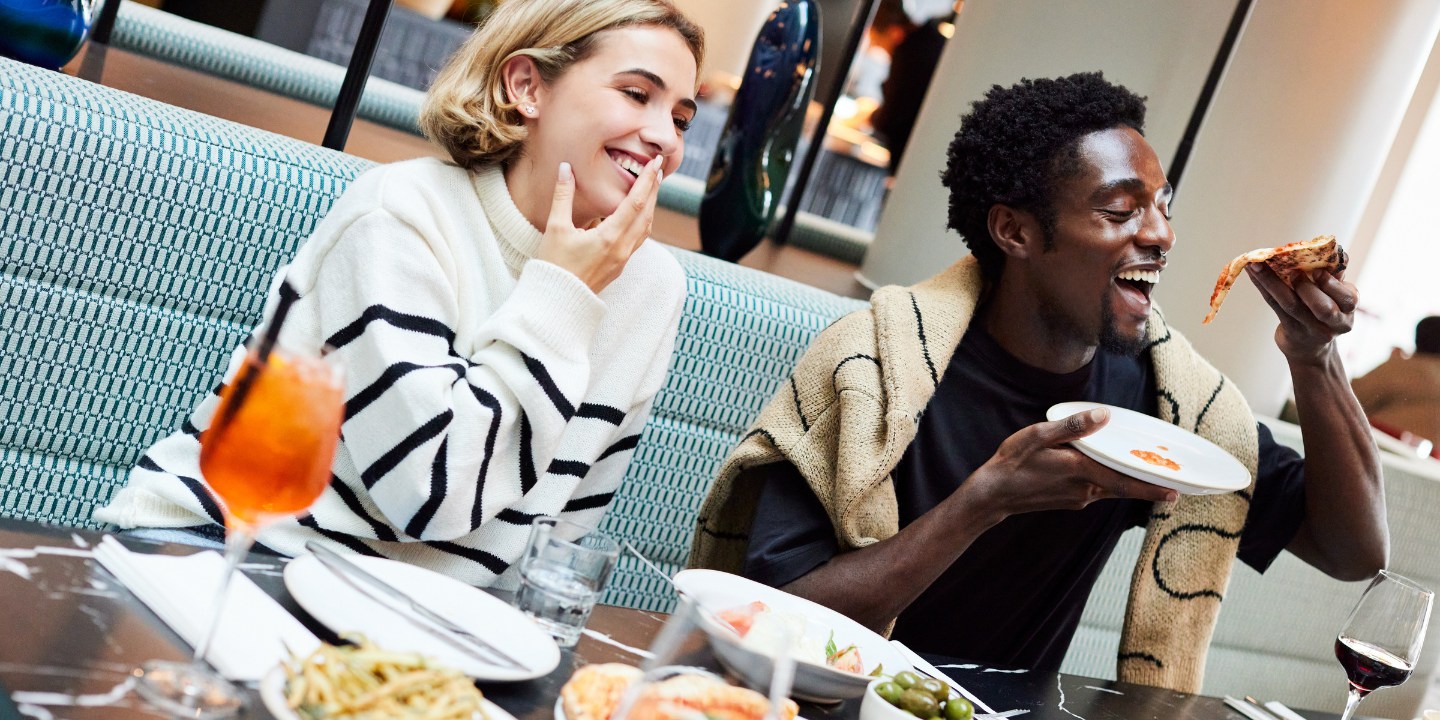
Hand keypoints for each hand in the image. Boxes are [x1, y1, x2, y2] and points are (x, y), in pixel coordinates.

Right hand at [537, 157, 661, 293]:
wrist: (557, 300)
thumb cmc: (554, 265)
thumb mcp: (555, 228)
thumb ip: (563, 196)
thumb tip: (565, 168)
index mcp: (609, 237)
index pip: (635, 203)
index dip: (647, 181)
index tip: (656, 163)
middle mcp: (622, 248)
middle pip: (646, 214)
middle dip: (654, 190)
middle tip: (659, 169)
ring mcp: (623, 259)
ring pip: (646, 228)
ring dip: (651, 206)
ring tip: (652, 188)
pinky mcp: (619, 266)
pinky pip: (639, 239)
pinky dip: (643, 222)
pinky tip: (639, 215)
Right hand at [962, 408, 1176, 524]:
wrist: (992, 495)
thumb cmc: (1012, 463)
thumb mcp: (1037, 437)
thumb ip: (1072, 427)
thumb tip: (1103, 415)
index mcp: (1080, 471)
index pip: (1124, 481)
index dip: (1151, 488)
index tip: (1174, 493)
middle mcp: (1084, 489)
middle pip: (1124, 488)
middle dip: (1148, 487)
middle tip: (1172, 489)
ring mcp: (1077, 498)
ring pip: (1112, 490)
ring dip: (1130, 484)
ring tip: (1146, 476)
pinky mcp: (1070, 501)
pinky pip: (1098, 491)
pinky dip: (1111, 483)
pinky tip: (1108, 473)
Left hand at [1246, 263, 1356, 364]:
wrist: (1310, 347)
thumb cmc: (1323, 310)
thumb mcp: (1336, 294)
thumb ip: (1336, 275)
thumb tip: (1335, 250)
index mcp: (1350, 308)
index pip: (1346, 296)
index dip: (1331, 282)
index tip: (1316, 267)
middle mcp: (1334, 323)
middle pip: (1323, 308)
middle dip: (1307, 287)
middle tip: (1292, 270)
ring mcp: (1311, 329)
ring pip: (1292, 304)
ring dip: (1273, 281)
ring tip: (1258, 265)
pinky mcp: (1290, 330)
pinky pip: (1274, 305)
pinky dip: (1263, 285)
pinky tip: (1253, 272)